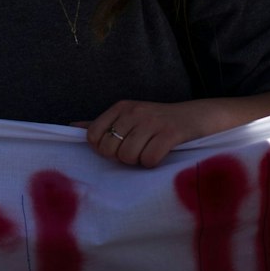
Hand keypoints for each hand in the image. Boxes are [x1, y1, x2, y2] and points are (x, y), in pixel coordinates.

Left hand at [81, 98, 219, 167]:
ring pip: (128, 156)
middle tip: (137, 151)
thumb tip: (72, 127)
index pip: (94, 136)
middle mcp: (134, 111)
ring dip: (138, 162)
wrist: (197, 116)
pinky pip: (149, 159)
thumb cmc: (158, 121)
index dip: (104, 148)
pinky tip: (160, 155)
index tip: (119, 147)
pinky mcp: (170, 133)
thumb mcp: (129, 117)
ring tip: (149, 152)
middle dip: (122, 158)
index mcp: (121, 107)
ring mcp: (152, 121)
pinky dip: (153, 163)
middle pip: (110, 149)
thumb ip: (101, 123)